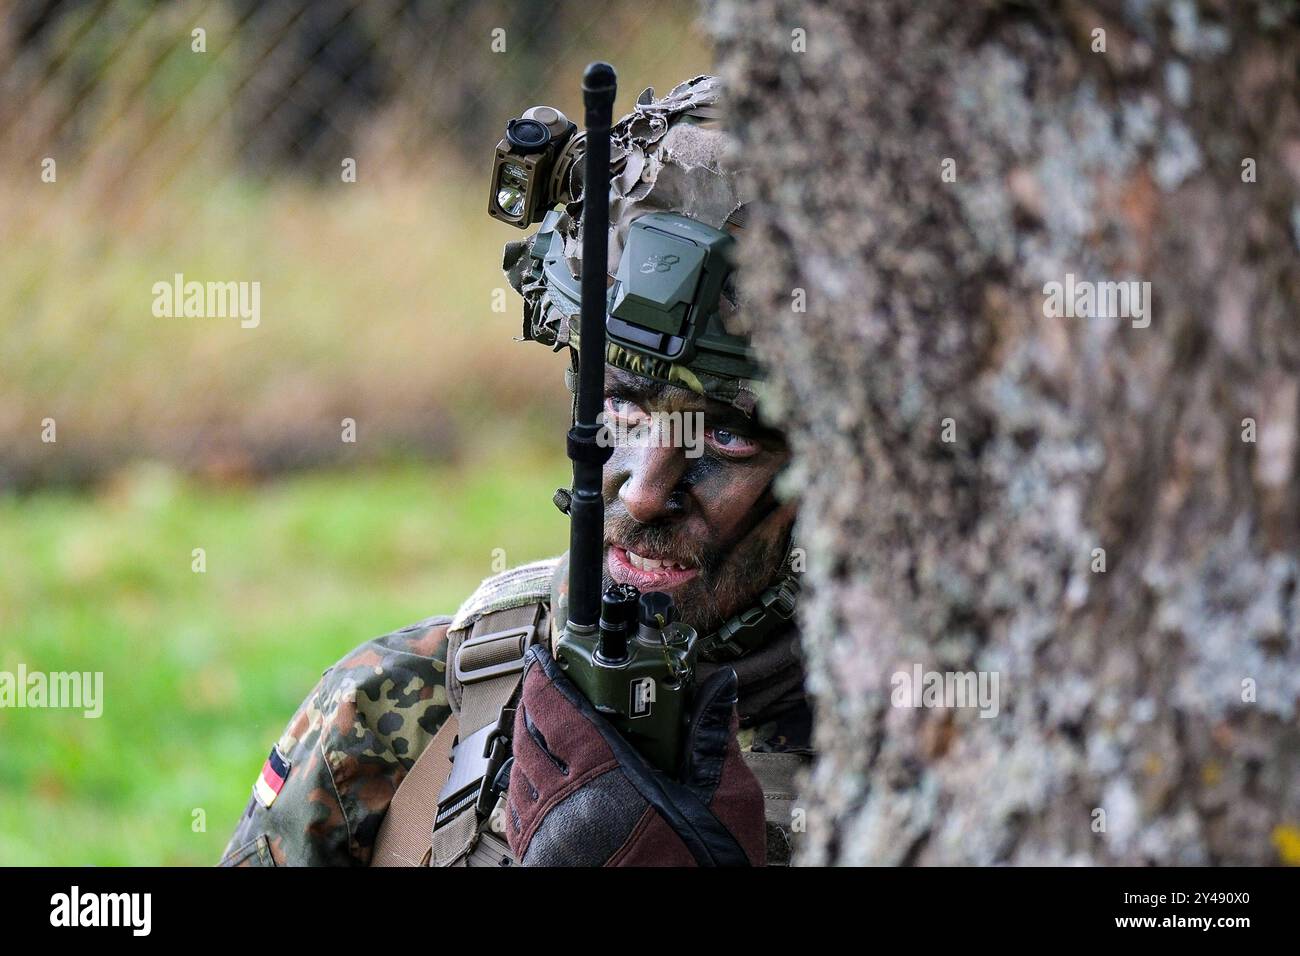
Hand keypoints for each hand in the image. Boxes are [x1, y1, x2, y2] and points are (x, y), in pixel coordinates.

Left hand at [504, 644, 764, 865]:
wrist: (688, 931)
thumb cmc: (704, 869)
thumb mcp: (726, 800)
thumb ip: (715, 740)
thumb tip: (720, 692)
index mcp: (607, 779)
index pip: (558, 711)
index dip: (544, 679)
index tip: (542, 660)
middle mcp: (566, 806)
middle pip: (528, 740)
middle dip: (531, 708)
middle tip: (545, 689)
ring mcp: (550, 840)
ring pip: (518, 778)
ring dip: (525, 747)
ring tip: (541, 731)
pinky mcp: (546, 865)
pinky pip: (520, 817)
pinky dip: (525, 790)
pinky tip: (543, 785)